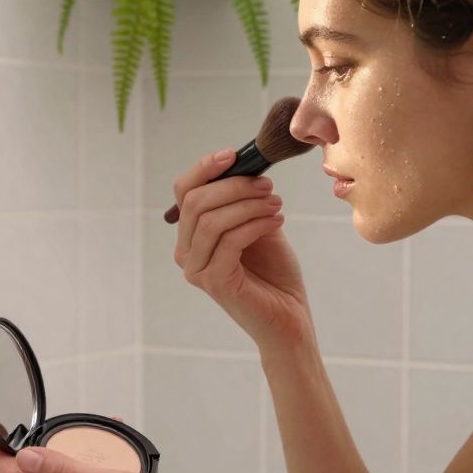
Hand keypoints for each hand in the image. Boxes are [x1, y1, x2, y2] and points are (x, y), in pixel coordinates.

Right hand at [173, 150, 311, 346]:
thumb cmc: (274, 273)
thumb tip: (245, 163)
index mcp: (190, 236)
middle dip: (234, 185)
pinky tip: (276, 220)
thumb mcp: (257, 224)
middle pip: (195, 202)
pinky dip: (255, 223)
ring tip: (276, 204)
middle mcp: (185, 253)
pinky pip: (229, 239)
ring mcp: (196, 270)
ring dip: (248, 204)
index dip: (205, 168)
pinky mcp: (214, 282)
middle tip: (268, 186)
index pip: (183, 191)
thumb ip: (244, 199)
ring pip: (211, 219)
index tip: (234, 155)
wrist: (289, 317)